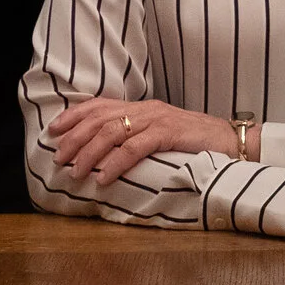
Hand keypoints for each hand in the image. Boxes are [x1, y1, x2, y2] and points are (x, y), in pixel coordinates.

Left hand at [48, 97, 245, 186]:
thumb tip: (108, 154)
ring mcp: (157, 119)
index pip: (100, 105)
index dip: (74, 116)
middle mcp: (146, 108)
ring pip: (112, 132)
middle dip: (74, 139)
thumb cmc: (196, 142)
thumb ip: (138, 137)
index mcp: (142, 107)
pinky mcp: (169, 133)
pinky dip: (116, 164)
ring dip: (89, 154)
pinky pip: (135, 147)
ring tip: (75, 173)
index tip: (54, 130)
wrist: (230, 141)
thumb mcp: (162, 135)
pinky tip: (104, 178)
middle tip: (58, 158)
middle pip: (100, 119)